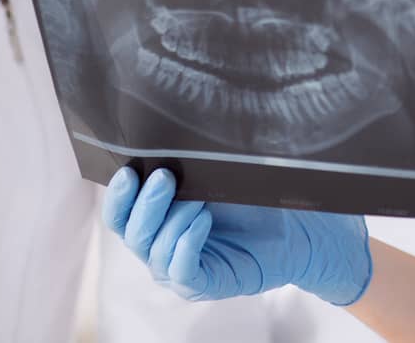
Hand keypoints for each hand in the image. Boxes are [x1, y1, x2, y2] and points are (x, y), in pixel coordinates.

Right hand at [102, 167, 371, 305]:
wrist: (296, 232)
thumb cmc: (253, 202)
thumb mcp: (219, 179)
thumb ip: (193, 165)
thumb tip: (178, 130)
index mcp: (155, 223)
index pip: (121, 216)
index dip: (118, 196)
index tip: (129, 170)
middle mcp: (159, 249)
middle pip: (132, 233)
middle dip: (147, 203)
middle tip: (166, 176)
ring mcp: (178, 271)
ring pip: (155, 250)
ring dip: (173, 220)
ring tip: (198, 200)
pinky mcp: (202, 285)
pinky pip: (182, 269)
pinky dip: (187, 243)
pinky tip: (203, 221)